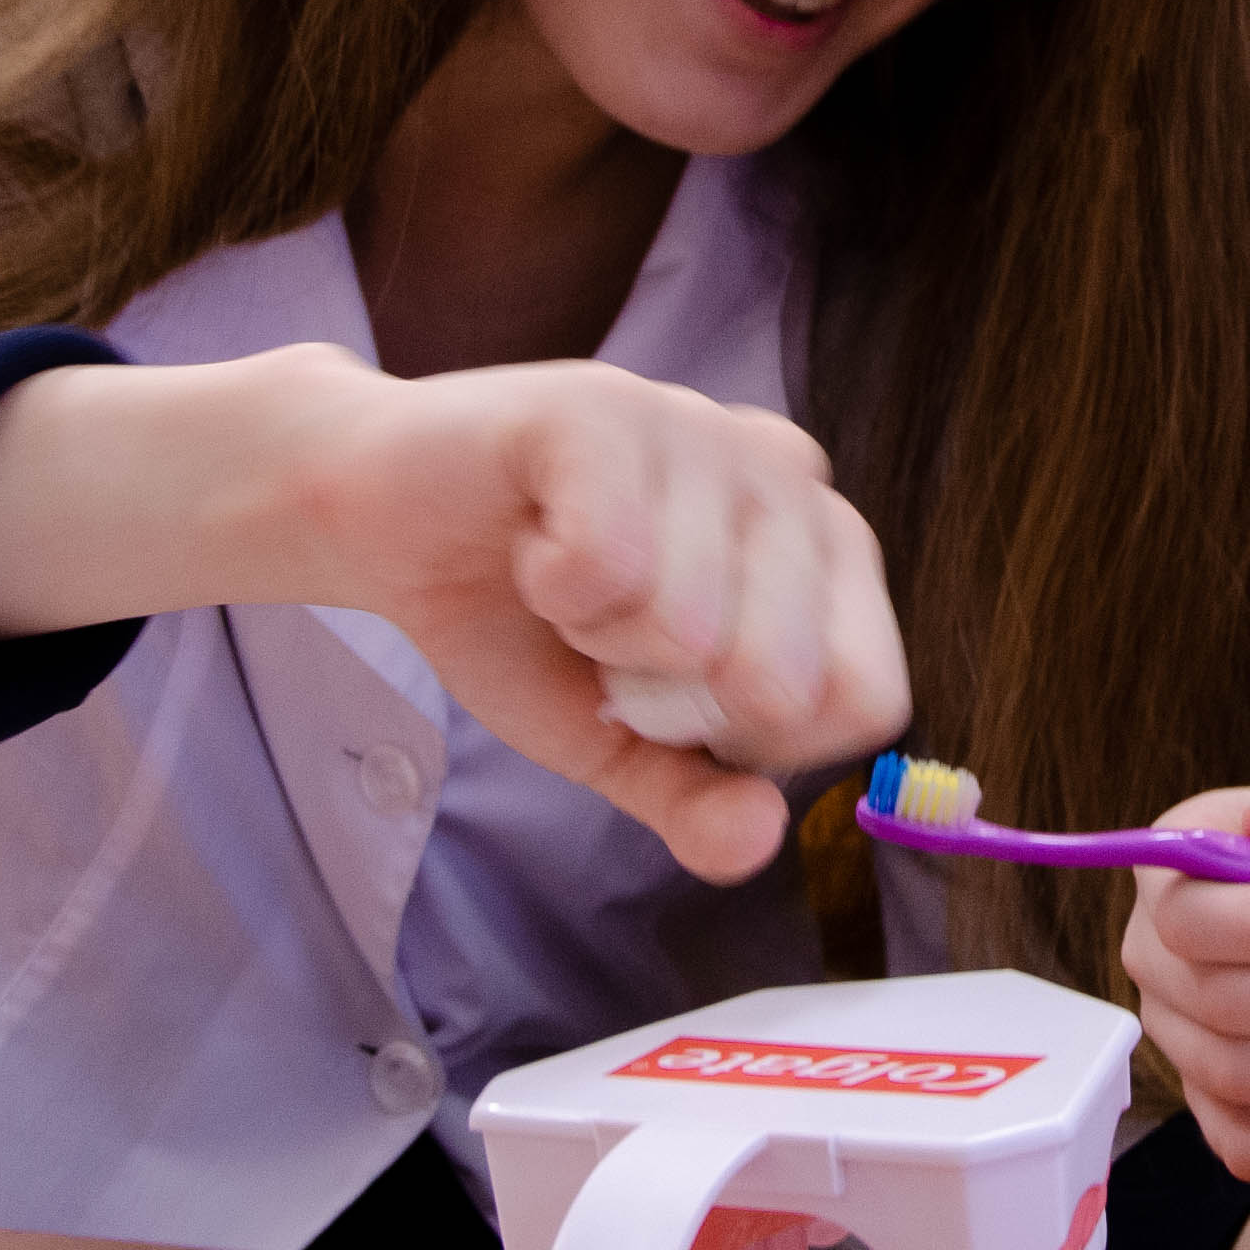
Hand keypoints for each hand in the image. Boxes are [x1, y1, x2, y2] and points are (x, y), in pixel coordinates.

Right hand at [293, 358, 905, 883]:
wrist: (382, 521)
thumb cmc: (523, 625)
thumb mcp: (617, 744)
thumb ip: (694, 802)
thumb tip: (757, 844)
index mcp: (828, 551)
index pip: (868, 698)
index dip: (755, 738)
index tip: (677, 695)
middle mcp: (790, 476)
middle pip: (783, 679)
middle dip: (665, 697)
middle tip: (607, 633)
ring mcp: (704, 427)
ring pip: (688, 627)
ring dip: (594, 636)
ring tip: (564, 579)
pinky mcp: (608, 405)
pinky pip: (608, 564)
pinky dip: (547, 588)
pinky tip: (530, 542)